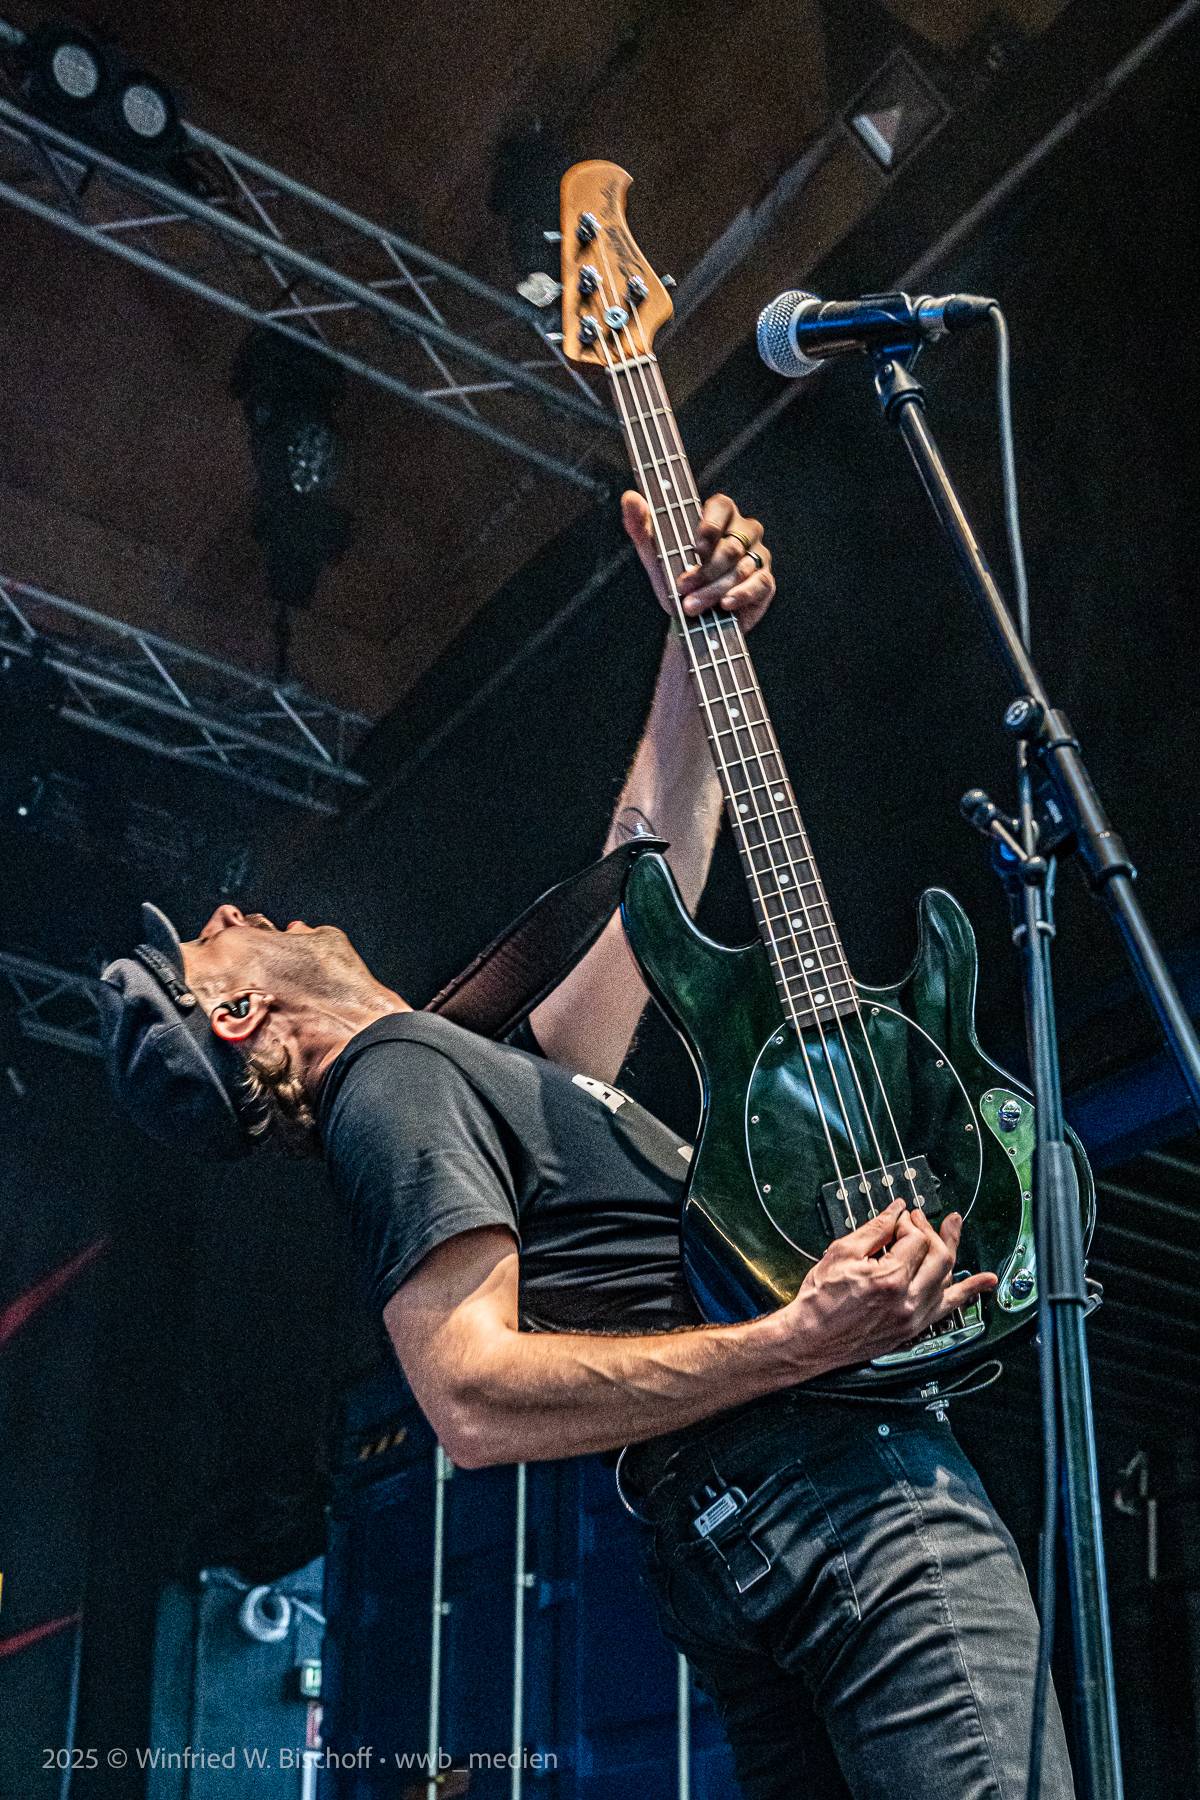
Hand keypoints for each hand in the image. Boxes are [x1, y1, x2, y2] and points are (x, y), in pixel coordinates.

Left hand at [622, 490, 775, 632]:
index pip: (722, 506)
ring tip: (692, 605)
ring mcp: (757, 556)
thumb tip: (631, 498)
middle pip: (731, 544)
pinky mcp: (765, 582)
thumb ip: (640, 524)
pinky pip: (758, 584)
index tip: (694, 546)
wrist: (687, 616)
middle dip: (704, 570)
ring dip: (713, 589)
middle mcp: (743, 531)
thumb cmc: (673, 575)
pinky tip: (724, 604)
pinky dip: (739, 595)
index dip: (711, 525)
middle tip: (682, 587)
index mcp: (719, 515)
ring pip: (740, 568)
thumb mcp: (652, 552)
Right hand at [773, 1200, 998, 1377]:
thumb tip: (896, 1210)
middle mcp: (908, 1300)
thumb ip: (875, 1229)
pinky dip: (969, 1292)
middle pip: (939, 1255)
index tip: (897, 1218)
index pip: (916, 1239)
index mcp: (890, 1279)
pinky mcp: (914, 1328)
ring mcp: (914, 1316)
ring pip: (947, 1277)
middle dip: (930, 1230)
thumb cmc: (820, 1298)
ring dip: (951, 1249)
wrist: (811, 1338)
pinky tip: (987, 1282)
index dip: (908, 1222)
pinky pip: (949, 1307)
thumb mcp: (842, 1253)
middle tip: (919, 1218)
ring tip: (953, 1226)